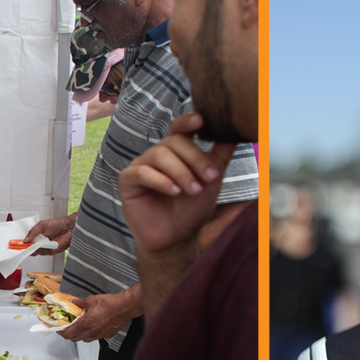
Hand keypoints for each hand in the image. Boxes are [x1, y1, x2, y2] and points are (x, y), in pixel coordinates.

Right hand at [25, 214, 76, 253]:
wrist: (69, 227)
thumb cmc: (57, 224)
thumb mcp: (42, 225)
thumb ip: (33, 232)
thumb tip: (25, 240)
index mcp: (37, 235)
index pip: (27, 240)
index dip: (22, 242)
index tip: (16, 243)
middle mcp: (41, 242)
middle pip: (30, 247)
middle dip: (25, 248)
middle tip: (20, 247)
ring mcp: (45, 247)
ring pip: (36, 251)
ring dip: (31, 250)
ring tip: (27, 247)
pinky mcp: (51, 251)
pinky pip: (43, 253)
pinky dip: (39, 251)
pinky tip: (36, 248)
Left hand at [57, 290, 136, 341]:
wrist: (125, 307)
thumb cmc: (110, 304)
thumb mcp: (90, 300)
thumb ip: (79, 303)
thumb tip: (72, 302)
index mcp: (84, 324)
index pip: (68, 334)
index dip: (60, 332)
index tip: (58, 329)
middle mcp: (91, 332)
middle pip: (75, 339)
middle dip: (69, 334)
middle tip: (67, 328)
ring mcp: (99, 335)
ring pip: (84, 339)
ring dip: (79, 335)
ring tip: (79, 327)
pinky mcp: (106, 335)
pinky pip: (95, 337)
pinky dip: (90, 334)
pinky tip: (92, 327)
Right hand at [118, 113, 237, 260]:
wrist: (176, 239)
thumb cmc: (191, 210)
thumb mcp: (211, 182)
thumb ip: (219, 157)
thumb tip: (232, 134)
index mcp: (176, 151)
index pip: (180, 128)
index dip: (188, 121)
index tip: (201, 120)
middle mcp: (158, 154)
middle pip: (174, 141)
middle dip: (194, 158)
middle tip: (209, 177)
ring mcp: (141, 165)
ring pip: (159, 155)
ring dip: (181, 172)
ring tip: (193, 190)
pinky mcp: (128, 180)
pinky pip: (143, 172)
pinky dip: (161, 181)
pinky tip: (174, 192)